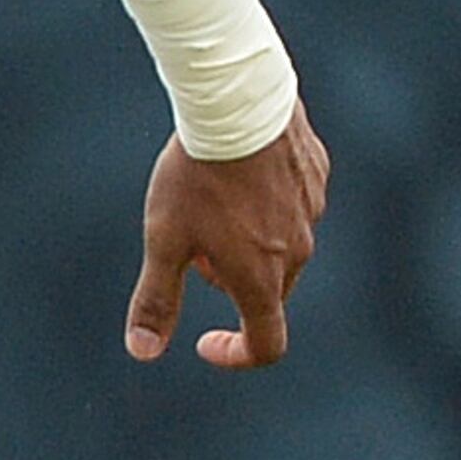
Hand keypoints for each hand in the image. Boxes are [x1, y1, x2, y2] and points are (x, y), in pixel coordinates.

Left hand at [128, 102, 327, 369]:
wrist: (238, 105)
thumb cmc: (196, 177)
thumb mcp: (163, 241)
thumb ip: (156, 299)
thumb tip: (143, 352)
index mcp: (262, 278)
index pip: (267, 343)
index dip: (236, 354)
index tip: (205, 341)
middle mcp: (298, 252)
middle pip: (267, 292)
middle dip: (227, 281)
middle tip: (191, 244)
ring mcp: (313, 213)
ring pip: (281, 248)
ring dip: (246, 244)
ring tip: (209, 202)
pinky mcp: (317, 178)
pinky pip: (292, 208)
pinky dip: (263, 208)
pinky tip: (234, 175)